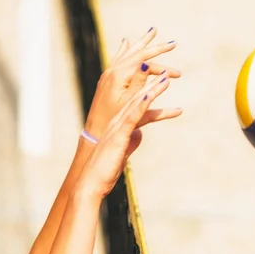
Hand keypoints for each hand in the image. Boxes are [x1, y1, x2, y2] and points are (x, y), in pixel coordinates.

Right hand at [76, 74, 174, 199]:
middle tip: (163, 71)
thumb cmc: (104, 172)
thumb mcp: (122, 153)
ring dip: (151, 89)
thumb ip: (130, 141)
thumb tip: (138, 134)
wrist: (90, 182)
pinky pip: (132, 117)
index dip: (147, 91)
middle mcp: (116, 123)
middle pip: (136, 99)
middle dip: (151, 84)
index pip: (134, 105)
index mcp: (117, 127)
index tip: (158, 80)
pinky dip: (141, 104)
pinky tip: (149, 94)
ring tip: (164, 77)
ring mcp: (116, 128)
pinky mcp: (118, 136)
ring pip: (136, 104)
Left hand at [85, 27, 181, 137]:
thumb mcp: (130, 103)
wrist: (95, 129)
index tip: (178, 76)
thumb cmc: (115, 119)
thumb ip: (139, 83)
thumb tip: (147, 64)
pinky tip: (126, 42)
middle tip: (173, 44)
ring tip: (153, 31)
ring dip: (142, 43)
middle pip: (138, 53)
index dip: (163, 69)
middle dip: (157, 48)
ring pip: (129, 52)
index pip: (146, 65)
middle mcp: (113, 70)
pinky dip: (125, 49)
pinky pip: (118, 57)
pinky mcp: (106, 78)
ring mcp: (109, 73)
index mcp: (120, 75)